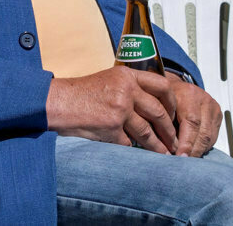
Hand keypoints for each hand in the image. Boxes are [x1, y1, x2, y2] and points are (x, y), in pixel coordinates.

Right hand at [46, 66, 177, 153]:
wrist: (58, 102)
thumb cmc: (81, 93)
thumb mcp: (109, 80)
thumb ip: (130, 87)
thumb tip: (152, 104)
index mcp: (127, 76)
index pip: (162, 85)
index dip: (172, 102)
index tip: (174, 114)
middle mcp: (126, 91)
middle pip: (158, 112)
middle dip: (169, 130)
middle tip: (174, 141)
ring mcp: (119, 110)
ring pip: (147, 132)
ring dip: (157, 146)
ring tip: (164, 154)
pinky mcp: (111, 128)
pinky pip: (128, 144)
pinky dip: (131, 150)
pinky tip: (135, 155)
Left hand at [165, 73, 222, 157]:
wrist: (177, 86)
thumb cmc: (165, 97)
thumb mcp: (159, 106)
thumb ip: (163, 124)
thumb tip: (165, 149)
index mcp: (189, 95)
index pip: (192, 122)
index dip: (187, 143)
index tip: (179, 157)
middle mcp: (204, 100)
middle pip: (203, 133)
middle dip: (193, 151)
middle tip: (183, 165)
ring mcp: (213, 108)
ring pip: (210, 137)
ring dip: (198, 151)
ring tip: (186, 161)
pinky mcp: (218, 115)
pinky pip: (213, 137)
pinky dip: (202, 147)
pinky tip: (192, 152)